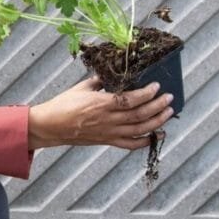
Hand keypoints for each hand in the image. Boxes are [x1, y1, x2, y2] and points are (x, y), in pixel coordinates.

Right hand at [28, 77, 173, 150]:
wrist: (49, 126)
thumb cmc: (62, 105)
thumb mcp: (81, 88)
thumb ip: (99, 81)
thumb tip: (113, 74)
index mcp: (101, 104)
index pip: (131, 99)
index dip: (147, 93)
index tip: (157, 86)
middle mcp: (108, 120)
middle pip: (140, 114)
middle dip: (158, 106)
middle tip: (169, 98)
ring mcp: (108, 132)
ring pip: (139, 129)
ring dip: (157, 121)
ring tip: (168, 113)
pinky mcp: (106, 141)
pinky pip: (130, 144)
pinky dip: (145, 141)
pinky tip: (156, 134)